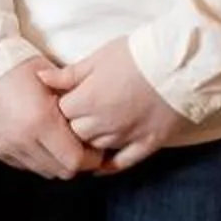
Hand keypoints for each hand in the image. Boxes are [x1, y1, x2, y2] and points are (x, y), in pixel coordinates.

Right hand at [0, 58, 101, 179]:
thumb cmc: (20, 66)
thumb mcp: (53, 80)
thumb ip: (75, 107)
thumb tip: (95, 126)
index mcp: (41, 121)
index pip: (76, 161)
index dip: (91, 157)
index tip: (95, 146)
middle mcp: (23, 139)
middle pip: (63, 171)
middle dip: (77, 161)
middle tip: (81, 145)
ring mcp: (8, 147)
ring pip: (46, 171)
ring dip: (57, 160)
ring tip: (60, 141)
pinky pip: (27, 165)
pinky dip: (38, 157)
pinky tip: (40, 139)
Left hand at [41, 37, 186, 172]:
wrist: (179, 63)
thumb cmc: (137, 54)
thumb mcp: (98, 57)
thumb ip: (68, 74)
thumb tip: (40, 79)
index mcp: (88, 100)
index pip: (61, 113)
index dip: (62, 106)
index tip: (66, 98)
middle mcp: (104, 124)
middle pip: (75, 134)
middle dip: (73, 125)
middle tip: (78, 115)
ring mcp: (126, 136)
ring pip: (96, 149)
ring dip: (90, 142)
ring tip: (91, 132)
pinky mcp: (147, 143)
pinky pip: (123, 163)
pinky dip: (110, 166)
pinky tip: (101, 165)